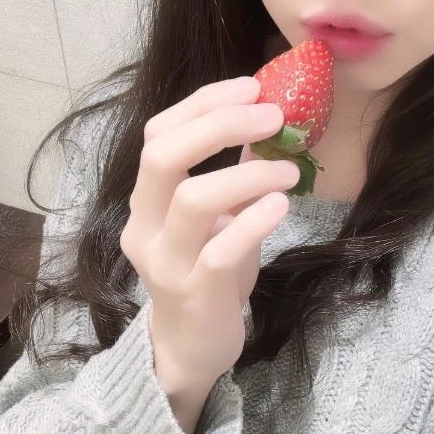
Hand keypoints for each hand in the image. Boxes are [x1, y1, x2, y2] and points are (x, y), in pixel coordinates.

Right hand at [120, 76, 299, 418]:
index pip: (159, 135)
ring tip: (288, 171)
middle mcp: (145, 227)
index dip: (203, 104)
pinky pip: (220, 251)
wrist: (191, 346)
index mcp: (146, 202)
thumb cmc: (207, 277)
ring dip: (248, 175)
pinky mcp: (193, 293)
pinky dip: (254, 221)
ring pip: (194, 201)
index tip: (252, 88)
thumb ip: (232, 182)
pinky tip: (280, 206)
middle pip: (165, 156)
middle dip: (221, 125)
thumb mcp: (216, 224)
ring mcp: (166, 263)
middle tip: (273, 116)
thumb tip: (268, 132)